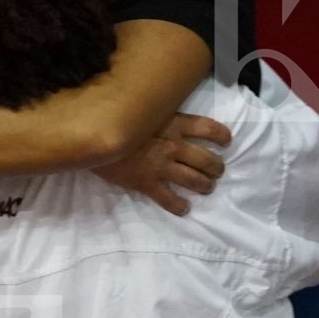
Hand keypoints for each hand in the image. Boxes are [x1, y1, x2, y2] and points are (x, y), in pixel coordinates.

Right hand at [92, 112, 231, 216]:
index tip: (226, 141)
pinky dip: (180, 206)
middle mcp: (173, 145)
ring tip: (206, 187)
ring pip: (194, 181)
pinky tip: (184, 208)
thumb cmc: (116, 118)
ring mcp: (161, 166)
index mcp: (173, 123)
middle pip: (207, 159)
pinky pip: (169, 199)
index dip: (222, 136)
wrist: (92, 136)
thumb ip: (159, 113)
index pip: (208, 128)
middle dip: (216, 168)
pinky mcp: (147, 183)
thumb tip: (169, 113)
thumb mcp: (143, 109)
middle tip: (217, 171)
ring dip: (205, 186)